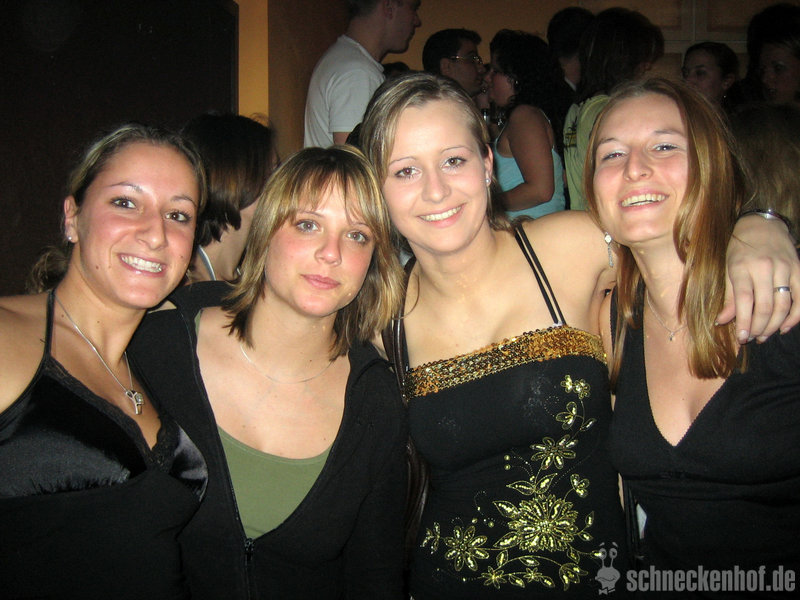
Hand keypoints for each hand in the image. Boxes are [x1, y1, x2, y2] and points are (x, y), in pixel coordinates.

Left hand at [718, 215, 799, 342]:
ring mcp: (785, 269)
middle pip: (765, 307)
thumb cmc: (739, 248)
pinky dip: (795, 316)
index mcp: (742, 268)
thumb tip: (722, 321)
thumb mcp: (727, 268)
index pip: (744, 301)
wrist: (761, 224)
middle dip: (758, 327)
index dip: (743, 322)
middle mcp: (765, 268)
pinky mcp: (798, 270)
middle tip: (752, 338)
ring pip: (784, 305)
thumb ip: (729, 296)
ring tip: (764, 336)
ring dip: (775, 325)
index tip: (741, 338)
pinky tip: (785, 327)